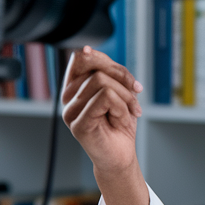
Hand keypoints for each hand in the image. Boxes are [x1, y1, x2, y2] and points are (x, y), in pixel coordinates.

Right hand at [62, 47, 149, 204]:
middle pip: (96, 69)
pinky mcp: (78, 124)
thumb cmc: (119, 123)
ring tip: (129, 113)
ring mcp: (70, 112)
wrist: (122, 155)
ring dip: (126, 97)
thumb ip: (105, 69)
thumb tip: (86, 48)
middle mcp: (67, 98)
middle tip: (136, 96)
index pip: (82, 57)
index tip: (127, 80)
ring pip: (102, 82)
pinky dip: (122, 107)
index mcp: (74, 87)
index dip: (107, 61)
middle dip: (124, 80)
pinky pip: (105, 98)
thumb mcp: (117, 89)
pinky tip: (122, 120)